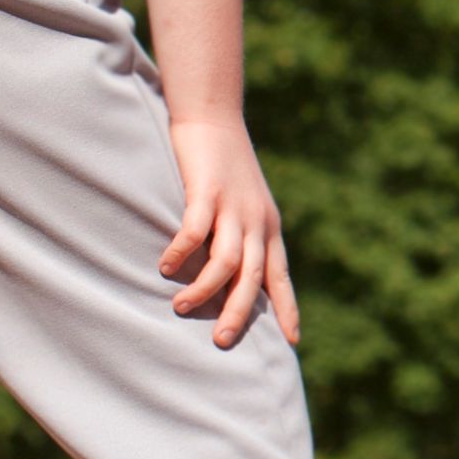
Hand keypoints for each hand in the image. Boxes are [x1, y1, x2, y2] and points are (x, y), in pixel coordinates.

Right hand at [158, 114, 298, 348]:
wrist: (213, 116)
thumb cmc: (224, 165)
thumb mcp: (243, 205)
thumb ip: (240, 238)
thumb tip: (229, 278)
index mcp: (267, 228)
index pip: (281, 276)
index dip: (287, 309)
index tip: (292, 342)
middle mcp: (256, 221)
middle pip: (254, 276)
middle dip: (241, 312)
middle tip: (223, 341)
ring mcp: (233, 206)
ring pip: (228, 260)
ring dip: (205, 288)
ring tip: (182, 308)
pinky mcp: (207, 191)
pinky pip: (196, 230)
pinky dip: (182, 252)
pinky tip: (166, 267)